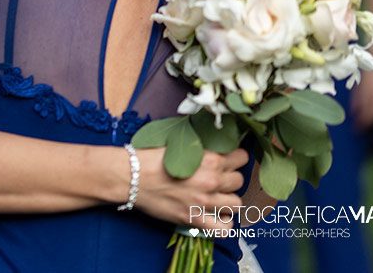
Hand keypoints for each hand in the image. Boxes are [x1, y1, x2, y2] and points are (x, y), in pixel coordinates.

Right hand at [133, 147, 248, 231]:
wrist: (131, 176)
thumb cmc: (150, 157)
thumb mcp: (178, 144)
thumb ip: (200, 147)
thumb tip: (213, 145)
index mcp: (209, 158)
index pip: (241, 157)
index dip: (235, 158)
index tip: (229, 160)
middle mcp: (211, 180)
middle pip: (238, 180)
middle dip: (230, 178)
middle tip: (218, 178)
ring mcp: (204, 202)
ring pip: (237, 204)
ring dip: (228, 200)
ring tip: (217, 197)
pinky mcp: (194, 219)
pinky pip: (224, 228)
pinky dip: (224, 223)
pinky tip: (216, 216)